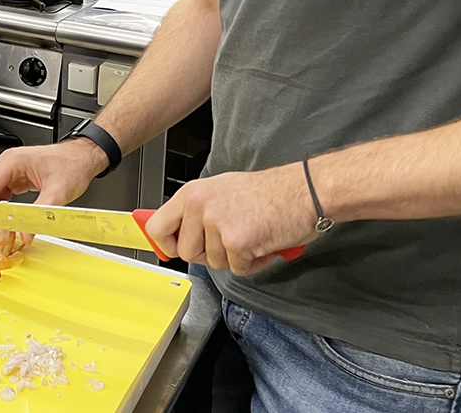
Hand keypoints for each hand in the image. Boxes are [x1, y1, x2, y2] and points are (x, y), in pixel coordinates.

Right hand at [0, 140, 102, 251]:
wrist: (83, 157)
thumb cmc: (73, 165)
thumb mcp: (58, 193)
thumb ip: (40, 215)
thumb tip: (26, 233)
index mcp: (14, 161)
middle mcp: (9, 162)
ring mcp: (11, 168)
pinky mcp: (16, 176)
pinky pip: (0, 192)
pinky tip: (6, 218)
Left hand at [145, 163, 320, 275]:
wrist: (303, 191)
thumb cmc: (268, 192)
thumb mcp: (221, 191)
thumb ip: (196, 211)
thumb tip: (175, 232)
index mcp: (193, 193)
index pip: (157, 227)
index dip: (165, 245)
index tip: (174, 249)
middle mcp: (200, 206)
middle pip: (186, 252)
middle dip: (208, 255)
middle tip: (229, 241)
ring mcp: (217, 223)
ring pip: (213, 263)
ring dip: (234, 258)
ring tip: (251, 236)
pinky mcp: (236, 242)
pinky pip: (237, 269)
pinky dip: (252, 263)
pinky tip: (262, 244)